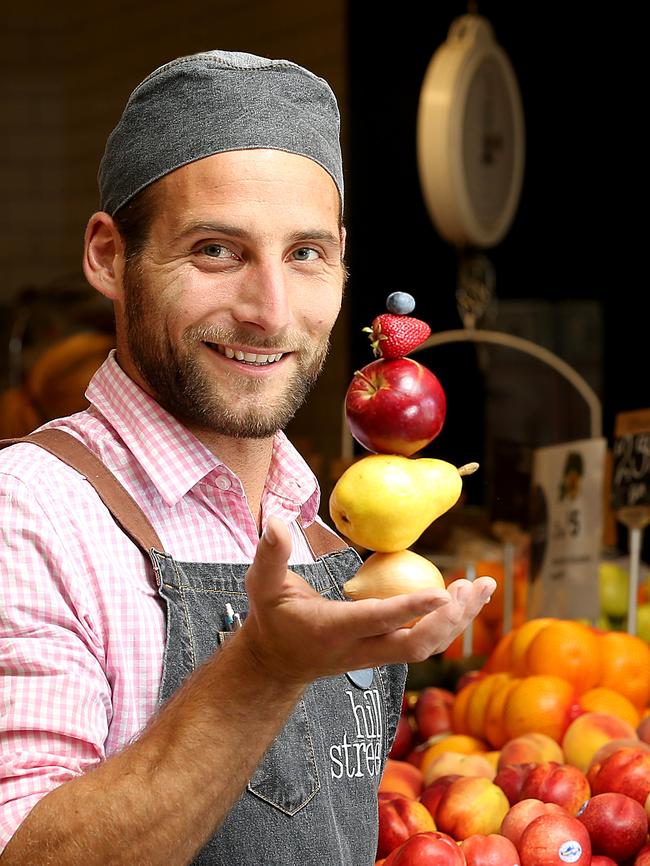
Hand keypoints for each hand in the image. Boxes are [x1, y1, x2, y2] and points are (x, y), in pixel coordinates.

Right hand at [239, 518, 495, 685]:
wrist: (276, 663)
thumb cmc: (272, 617)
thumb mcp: (262, 585)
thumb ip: (270, 555)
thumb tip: (276, 521)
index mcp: (334, 630)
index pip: (378, 620)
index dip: (411, 607)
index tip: (444, 591)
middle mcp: (361, 649)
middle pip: (417, 644)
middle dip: (451, 620)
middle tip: (475, 585)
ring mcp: (375, 655)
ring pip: (427, 646)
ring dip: (459, 620)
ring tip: (483, 587)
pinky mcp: (384, 652)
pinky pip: (424, 641)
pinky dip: (449, 623)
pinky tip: (466, 600)